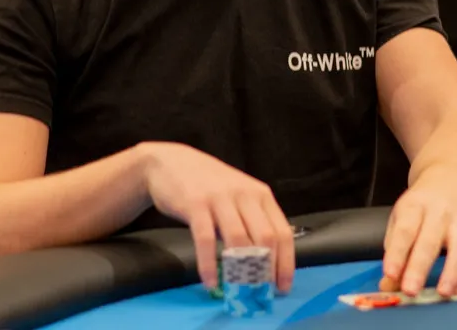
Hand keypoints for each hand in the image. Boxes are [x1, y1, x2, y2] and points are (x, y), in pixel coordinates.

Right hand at [141, 142, 294, 293]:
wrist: (170, 162)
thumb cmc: (208, 185)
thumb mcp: (238, 196)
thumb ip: (252, 221)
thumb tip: (264, 263)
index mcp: (260, 194)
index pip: (282, 232)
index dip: (285, 263)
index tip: (282, 287)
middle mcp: (244, 194)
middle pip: (265, 238)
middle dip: (265, 270)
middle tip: (259, 293)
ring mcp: (220, 198)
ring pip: (239, 239)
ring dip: (240, 270)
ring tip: (237, 292)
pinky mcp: (195, 204)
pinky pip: (206, 239)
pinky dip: (209, 265)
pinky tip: (210, 282)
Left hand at [382, 178, 456, 298]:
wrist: (450, 183)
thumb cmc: (419, 209)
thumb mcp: (400, 220)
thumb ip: (394, 252)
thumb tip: (388, 285)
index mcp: (414, 206)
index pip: (404, 230)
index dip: (397, 253)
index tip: (390, 274)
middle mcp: (439, 212)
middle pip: (430, 240)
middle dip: (420, 267)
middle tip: (411, 290)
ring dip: (453, 273)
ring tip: (443, 294)